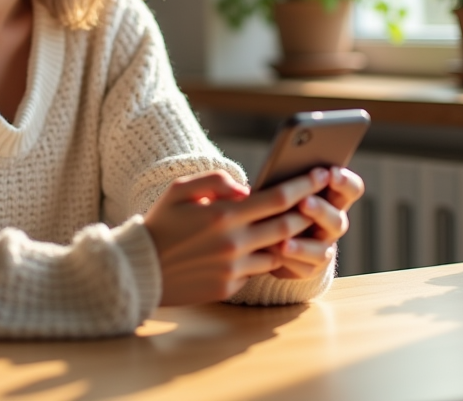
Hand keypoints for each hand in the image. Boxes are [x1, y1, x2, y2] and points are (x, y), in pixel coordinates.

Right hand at [144, 168, 330, 305]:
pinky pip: (256, 270)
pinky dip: (261, 257)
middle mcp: (234, 243)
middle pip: (288, 226)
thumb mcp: (180, 189)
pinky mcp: (229, 287)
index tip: (322, 174)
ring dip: (289, 239)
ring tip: (294, 225)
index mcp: (224, 214)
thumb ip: (216, 181)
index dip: (304, 185)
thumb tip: (247, 189)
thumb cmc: (161, 224)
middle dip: (309, 211)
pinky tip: (259, 248)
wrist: (140, 269)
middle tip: (320, 200)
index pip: (278, 198)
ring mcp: (234, 268)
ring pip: (278, 251)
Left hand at [268, 166, 364, 278]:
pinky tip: (275, 252)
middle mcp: (332, 224)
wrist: (274, 237)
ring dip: (302, 245)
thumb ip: (290, 180)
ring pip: (321, 250)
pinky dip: (287, 260)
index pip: (351, 189)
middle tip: (304, 201)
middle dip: (320, 211)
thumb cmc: (281, 203)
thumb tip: (279, 167)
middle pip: (337, 220)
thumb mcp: (287, 188)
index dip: (345, 182)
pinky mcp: (309, 268)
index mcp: (332, 199)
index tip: (331, 171)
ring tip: (284, 241)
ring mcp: (323, 248)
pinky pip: (303, 267)